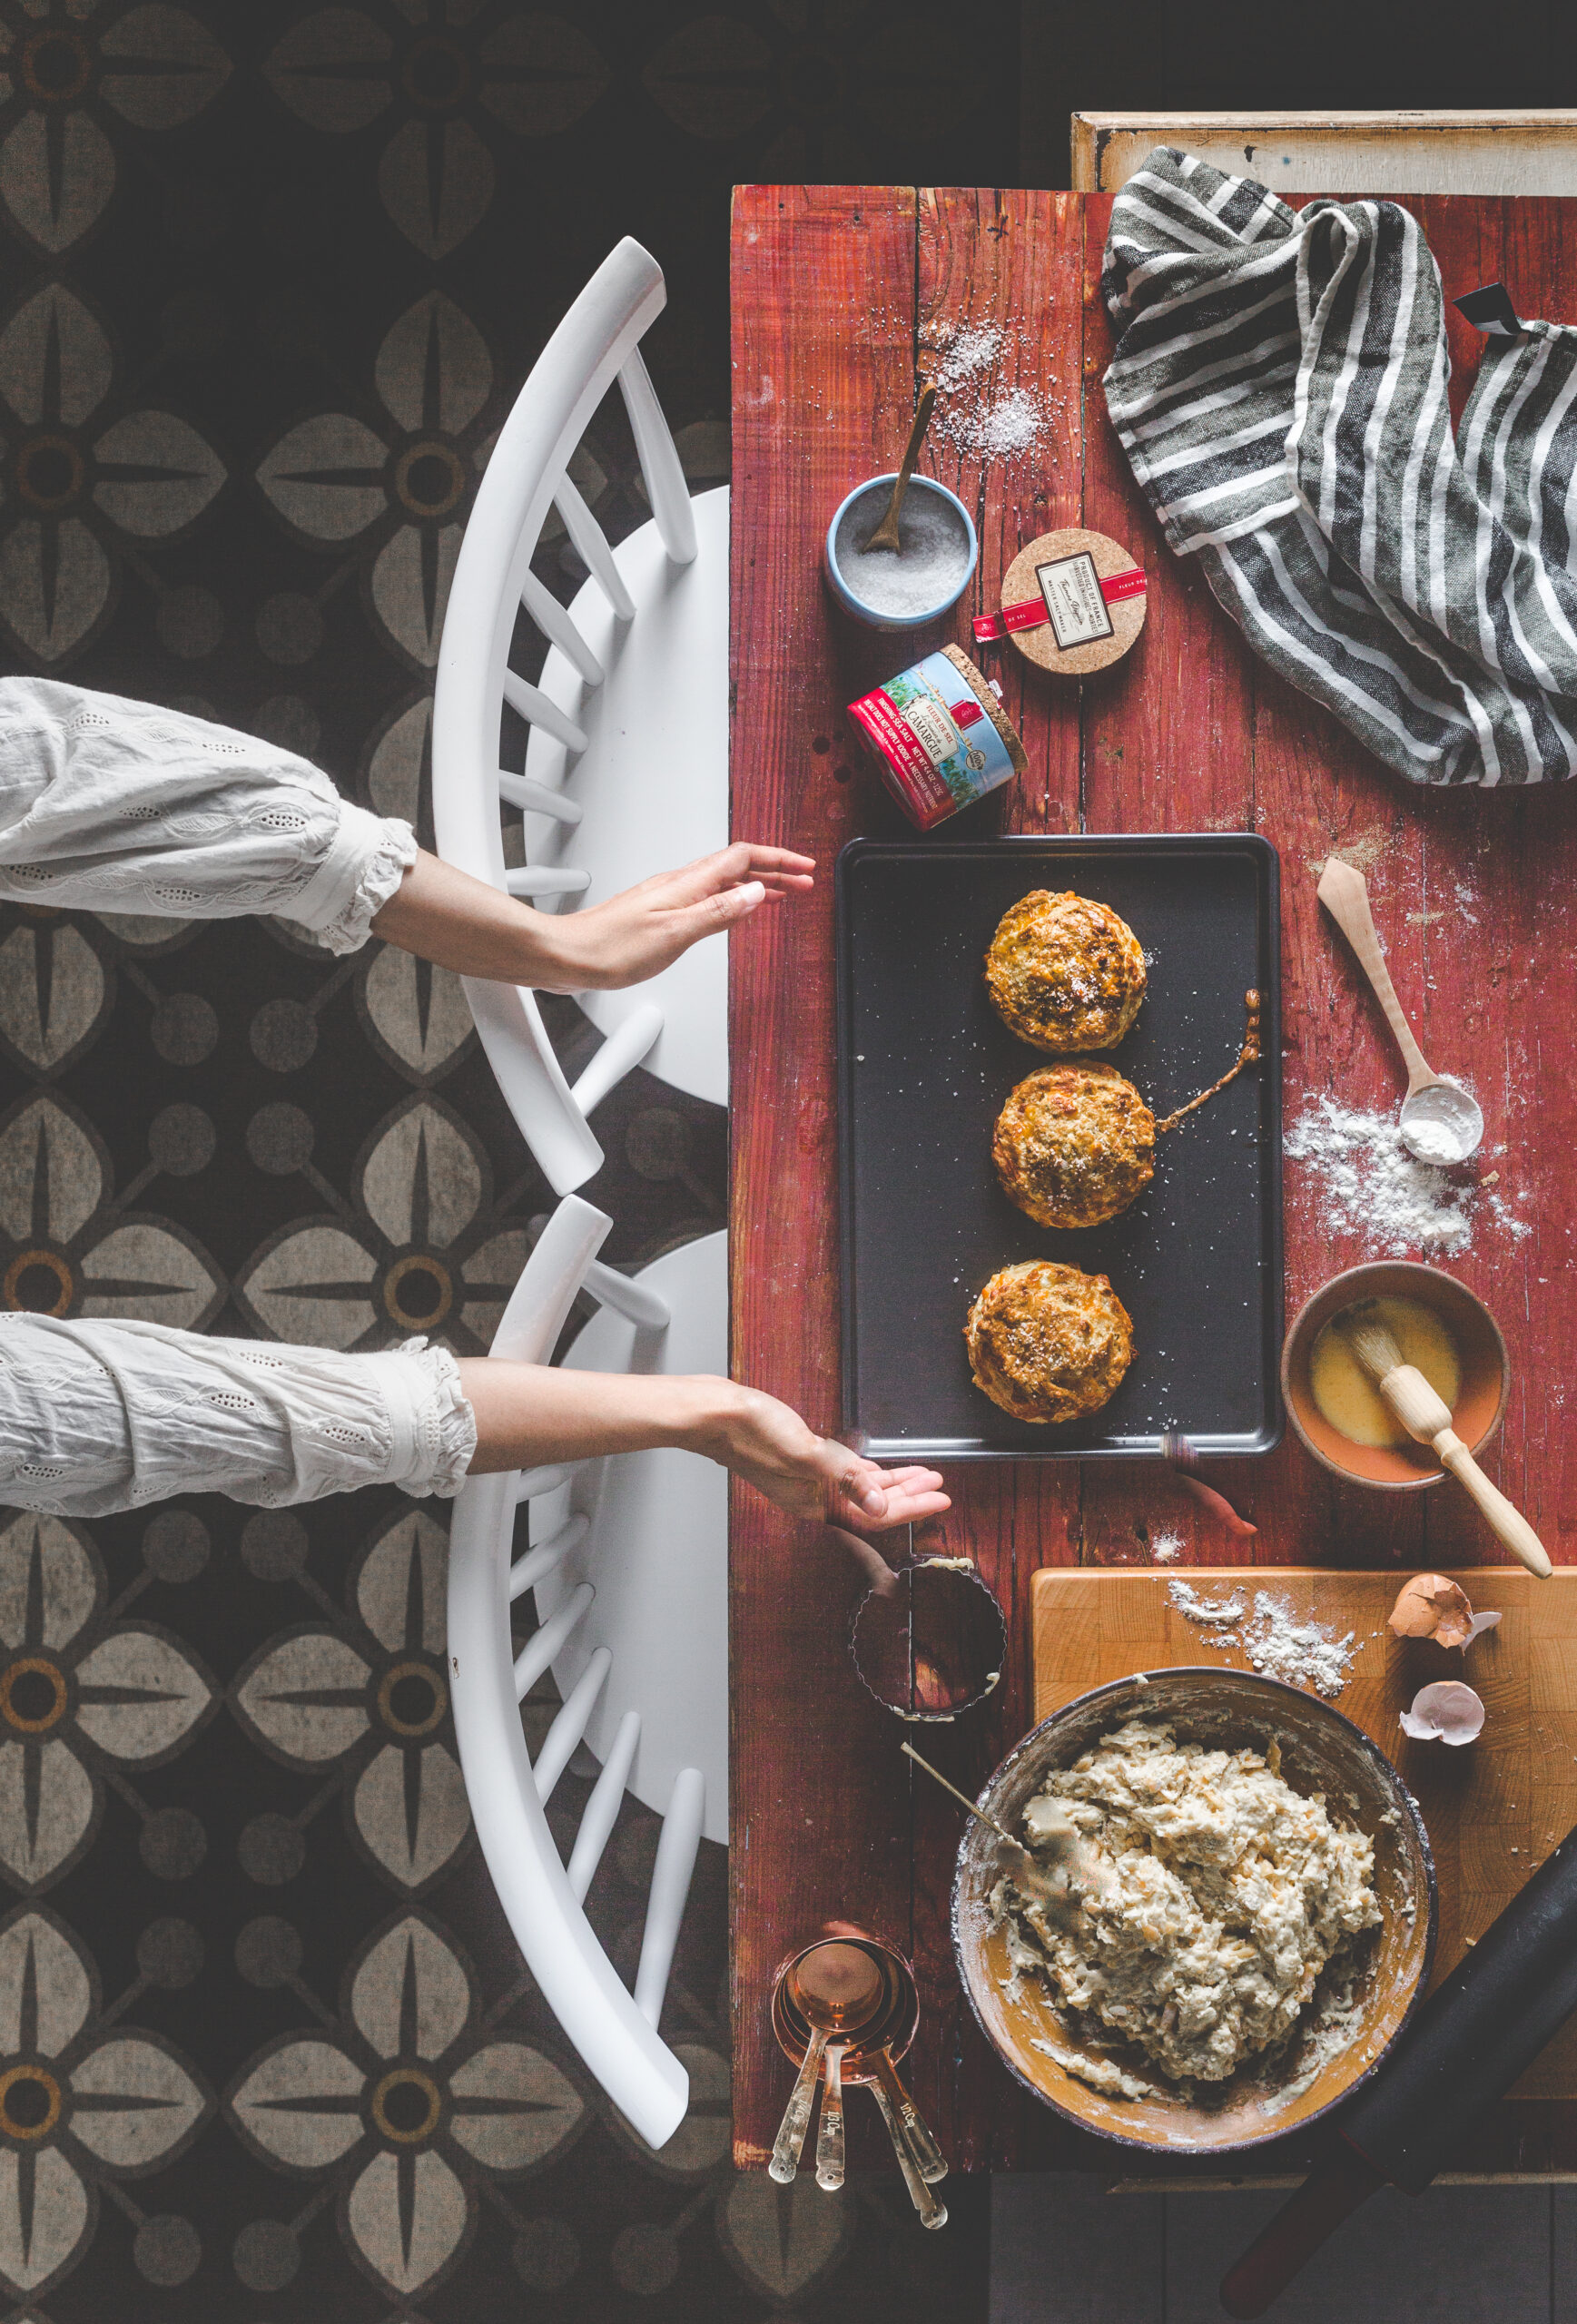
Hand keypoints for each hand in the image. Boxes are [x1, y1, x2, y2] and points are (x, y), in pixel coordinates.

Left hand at [542, 843, 814, 991]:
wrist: (568, 955)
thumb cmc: (611, 947)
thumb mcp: (675, 934)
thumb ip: (718, 912)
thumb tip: (755, 893)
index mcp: (687, 883)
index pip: (742, 858)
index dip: (778, 860)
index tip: (805, 869)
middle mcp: (679, 885)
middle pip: (736, 867)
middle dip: (774, 871)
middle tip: (804, 882)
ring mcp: (670, 898)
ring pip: (724, 882)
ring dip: (756, 884)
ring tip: (782, 893)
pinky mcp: (661, 914)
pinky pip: (709, 897)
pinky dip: (733, 899)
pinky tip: (736, 909)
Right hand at [699, 1385, 948, 1531]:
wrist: (714, 1411)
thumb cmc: (752, 1432)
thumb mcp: (807, 1454)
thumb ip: (846, 1479)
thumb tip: (878, 1506)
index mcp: (814, 1503)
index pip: (874, 1512)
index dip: (912, 1506)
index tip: (942, 1498)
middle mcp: (812, 1497)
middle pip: (871, 1503)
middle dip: (909, 1494)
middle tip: (941, 1486)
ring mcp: (805, 1479)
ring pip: (859, 1487)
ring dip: (892, 1481)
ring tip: (923, 1475)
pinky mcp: (799, 1459)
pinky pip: (843, 1472)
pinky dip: (866, 1470)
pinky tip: (879, 1467)